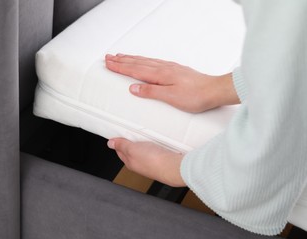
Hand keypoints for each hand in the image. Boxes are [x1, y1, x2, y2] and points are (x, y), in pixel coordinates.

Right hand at [105, 54, 239, 112]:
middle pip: (138, 62)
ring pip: (145, 61)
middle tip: (109, 58)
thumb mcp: (171, 97)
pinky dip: (144, 60)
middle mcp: (164, 68)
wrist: (215, 90)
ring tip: (121, 56)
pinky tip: (144, 61)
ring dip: (131, 59)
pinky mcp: (175, 70)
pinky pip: (154, 62)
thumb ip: (151, 92)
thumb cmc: (196, 96)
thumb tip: (133, 88)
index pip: (135, 70)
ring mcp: (170, 68)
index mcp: (160, 75)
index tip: (108, 64)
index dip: (120, 67)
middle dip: (122, 60)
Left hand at [108, 138, 185, 186]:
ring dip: (145, 142)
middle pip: (133, 150)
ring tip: (147, 134)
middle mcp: (140, 164)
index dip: (120, 141)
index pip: (121, 151)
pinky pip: (156, 150)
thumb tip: (110, 144)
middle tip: (134, 130)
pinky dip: (155, 144)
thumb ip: (121, 146)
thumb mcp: (132, 150)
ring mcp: (152, 162)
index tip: (120, 132)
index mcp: (130, 162)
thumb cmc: (153, 161)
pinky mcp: (162, 159)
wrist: (173, 167)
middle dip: (133, 140)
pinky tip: (158, 140)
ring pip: (145, 150)